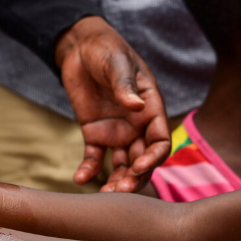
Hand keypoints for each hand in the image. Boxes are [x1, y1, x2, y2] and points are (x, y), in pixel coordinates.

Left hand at [54, 17, 170, 191]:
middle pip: (142, 160)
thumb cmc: (107, 49)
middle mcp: (137, 125)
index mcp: (151, 109)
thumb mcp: (117, 63)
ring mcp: (116, 132)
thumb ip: (125, 85)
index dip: (153, 157)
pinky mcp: (94, 133)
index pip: (160, 142)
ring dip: (116, 181)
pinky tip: (80, 179)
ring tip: (103, 194)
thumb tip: (136, 105)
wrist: (80, 46)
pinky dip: (89, 170)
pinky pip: (95, 157)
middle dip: (135, 178)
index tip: (139, 166)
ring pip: (121, 165)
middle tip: (120, 190)